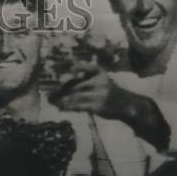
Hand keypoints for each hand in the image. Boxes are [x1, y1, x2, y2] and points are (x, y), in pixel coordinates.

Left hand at [53, 71, 170, 150]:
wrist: (127, 105)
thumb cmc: (111, 92)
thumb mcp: (102, 80)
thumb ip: (86, 79)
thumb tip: (66, 83)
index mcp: (99, 73)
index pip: (82, 67)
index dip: (69, 68)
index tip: (58, 71)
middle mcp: (99, 82)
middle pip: (75, 84)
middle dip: (60, 90)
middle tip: (49, 93)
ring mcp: (99, 94)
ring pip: (75, 96)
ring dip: (62, 100)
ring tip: (52, 102)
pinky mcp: (98, 106)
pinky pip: (79, 106)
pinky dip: (69, 107)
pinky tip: (61, 108)